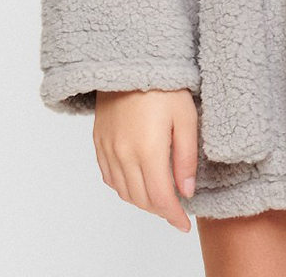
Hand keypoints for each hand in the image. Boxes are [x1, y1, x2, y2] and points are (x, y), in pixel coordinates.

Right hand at [93, 89, 198, 232]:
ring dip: (142, 202)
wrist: (130, 61)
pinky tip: (137, 183)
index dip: (174, 216)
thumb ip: (186, 157)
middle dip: (160, 210)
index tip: (184, 224)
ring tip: (160, 198)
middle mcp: (123, 154)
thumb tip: (186, 191)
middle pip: (141, 199)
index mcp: (148, 150)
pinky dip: (124, 188)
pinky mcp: (99, 141)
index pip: (160, 198)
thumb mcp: (186, 117)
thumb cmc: (164, 84)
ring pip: (123, 192)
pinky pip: (109, 177)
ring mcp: (108, 149)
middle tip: (176, 211)